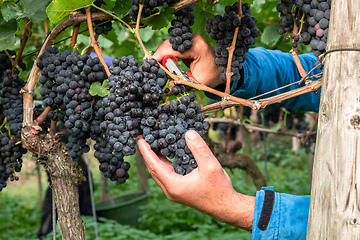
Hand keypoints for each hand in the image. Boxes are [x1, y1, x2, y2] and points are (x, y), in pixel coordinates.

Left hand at [138, 130, 254, 229]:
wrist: (227, 207)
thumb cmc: (219, 189)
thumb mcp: (211, 166)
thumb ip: (199, 148)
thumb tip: (188, 132)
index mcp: (173, 185)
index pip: (154, 165)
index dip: (146, 151)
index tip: (139, 139)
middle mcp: (170, 190)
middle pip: (153, 169)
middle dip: (148, 153)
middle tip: (144, 137)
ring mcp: (174, 191)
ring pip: (160, 172)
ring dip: (156, 158)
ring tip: (154, 142)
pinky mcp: (180, 190)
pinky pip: (167, 174)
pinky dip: (165, 163)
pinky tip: (169, 153)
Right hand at [153, 34, 222, 87]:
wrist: (221, 70)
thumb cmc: (211, 76)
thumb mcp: (196, 82)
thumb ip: (182, 82)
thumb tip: (168, 87)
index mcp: (198, 48)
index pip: (174, 49)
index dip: (161, 55)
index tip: (152, 63)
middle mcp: (194, 39)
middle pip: (170, 43)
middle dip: (160, 54)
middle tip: (152, 65)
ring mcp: (191, 38)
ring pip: (171, 43)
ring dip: (163, 53)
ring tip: (158, 65)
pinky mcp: (189, 41)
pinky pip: (174, 45)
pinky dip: (168, 52)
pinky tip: (164, 62)